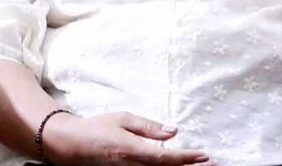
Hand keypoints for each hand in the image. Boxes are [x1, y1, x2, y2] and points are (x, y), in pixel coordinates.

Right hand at [42, 111, 211, 165]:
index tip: (204, 156)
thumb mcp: (123, 119)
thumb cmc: (97, 127)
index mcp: (130, 150)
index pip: (163, 157)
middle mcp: (129, 165)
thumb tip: (173, 132)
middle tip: (213, 165)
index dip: (185, 158)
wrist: (69, 144)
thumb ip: (148, 127)